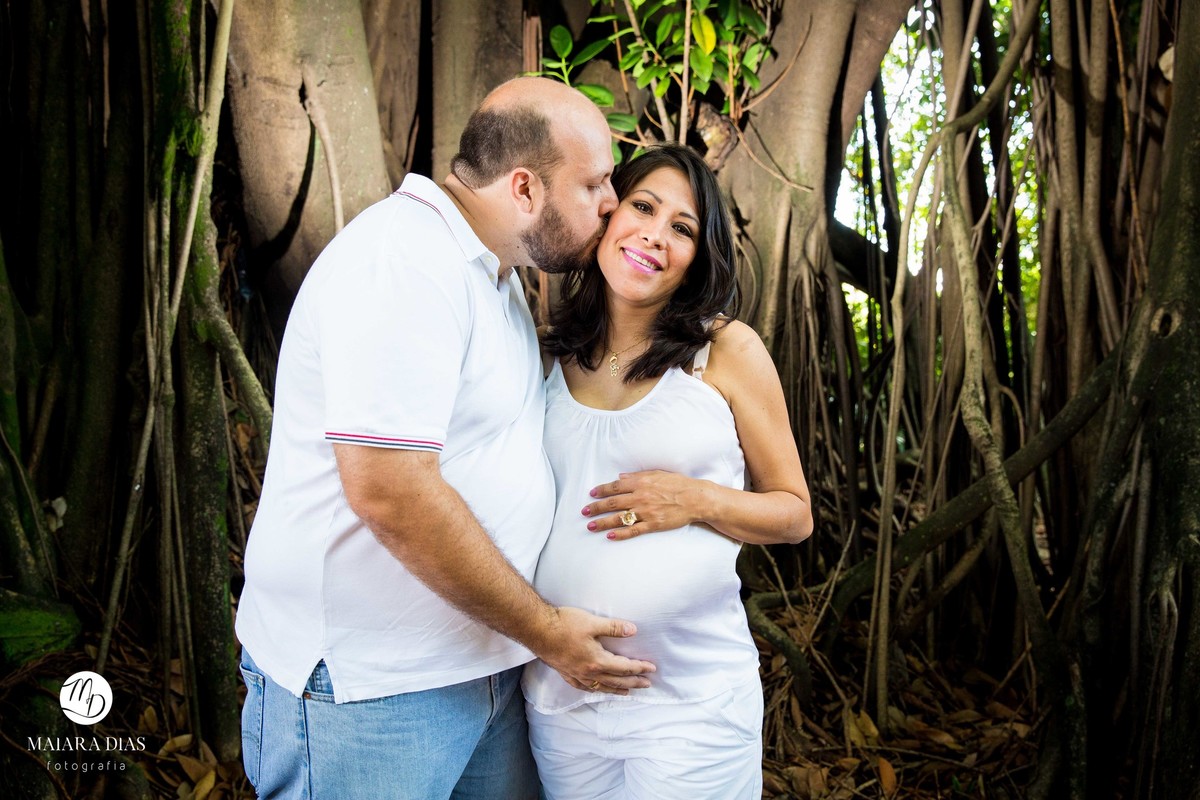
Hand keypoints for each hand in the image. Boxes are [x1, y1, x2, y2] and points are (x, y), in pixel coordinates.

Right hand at [537, 607, 654, 694]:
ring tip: (627, 692)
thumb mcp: (592, 623)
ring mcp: (576, 675)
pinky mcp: (566, 673)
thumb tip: (633, 630)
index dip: (640, 668)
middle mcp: (588, 673)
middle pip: (616, 681)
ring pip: (601, 687)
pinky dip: (595, 690)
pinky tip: (596, 689)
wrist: (537, 630)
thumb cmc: (564, 624)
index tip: (652, 669)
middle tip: (647, 684)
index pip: (625, 668)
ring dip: (617, 690)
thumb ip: (614, 628)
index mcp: (597, 661)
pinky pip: (584, 687)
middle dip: (634, 682)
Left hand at [581, 470, 709, 540]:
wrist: (695, 498)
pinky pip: (633, 530)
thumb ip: (637, 476)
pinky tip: (610, 536)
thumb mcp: (657, 474)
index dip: (601, 490)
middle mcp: (640, 497)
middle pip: (612, 503)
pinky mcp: (653, 524)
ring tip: (590, 525)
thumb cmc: (678, 484)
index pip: (615, 487)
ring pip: (619, 518)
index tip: (592, 494)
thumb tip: (620, 477)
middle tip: (584, 511)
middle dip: (596, 507)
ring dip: (602, 522)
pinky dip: (620, 534)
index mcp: (640, 482)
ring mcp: (646, 512)